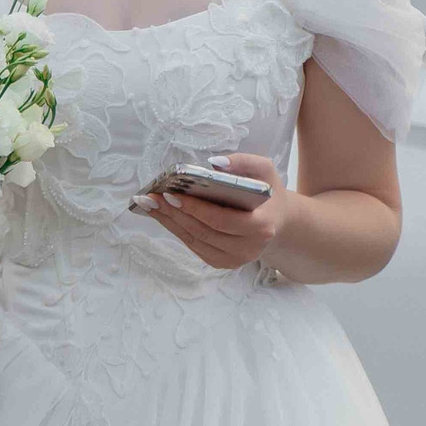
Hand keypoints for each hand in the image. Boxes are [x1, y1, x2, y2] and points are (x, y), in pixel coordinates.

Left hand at [132, 152, 285, 270]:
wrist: (276, 220)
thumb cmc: (268, 192)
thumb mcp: (265, 170)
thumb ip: (243, 162)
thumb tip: (213, 163)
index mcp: (261, 227)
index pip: (221, 220)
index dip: (195, 209)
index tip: (171, 194)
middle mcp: (248, 249)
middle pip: (203, 232)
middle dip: (174, 213)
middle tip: (152, 197)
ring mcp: (234, 259)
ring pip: (194, 240)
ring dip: (168, 221)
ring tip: (149, 203)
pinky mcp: (221, 262)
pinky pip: (193, 245)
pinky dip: (175, 229)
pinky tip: (160, 214)